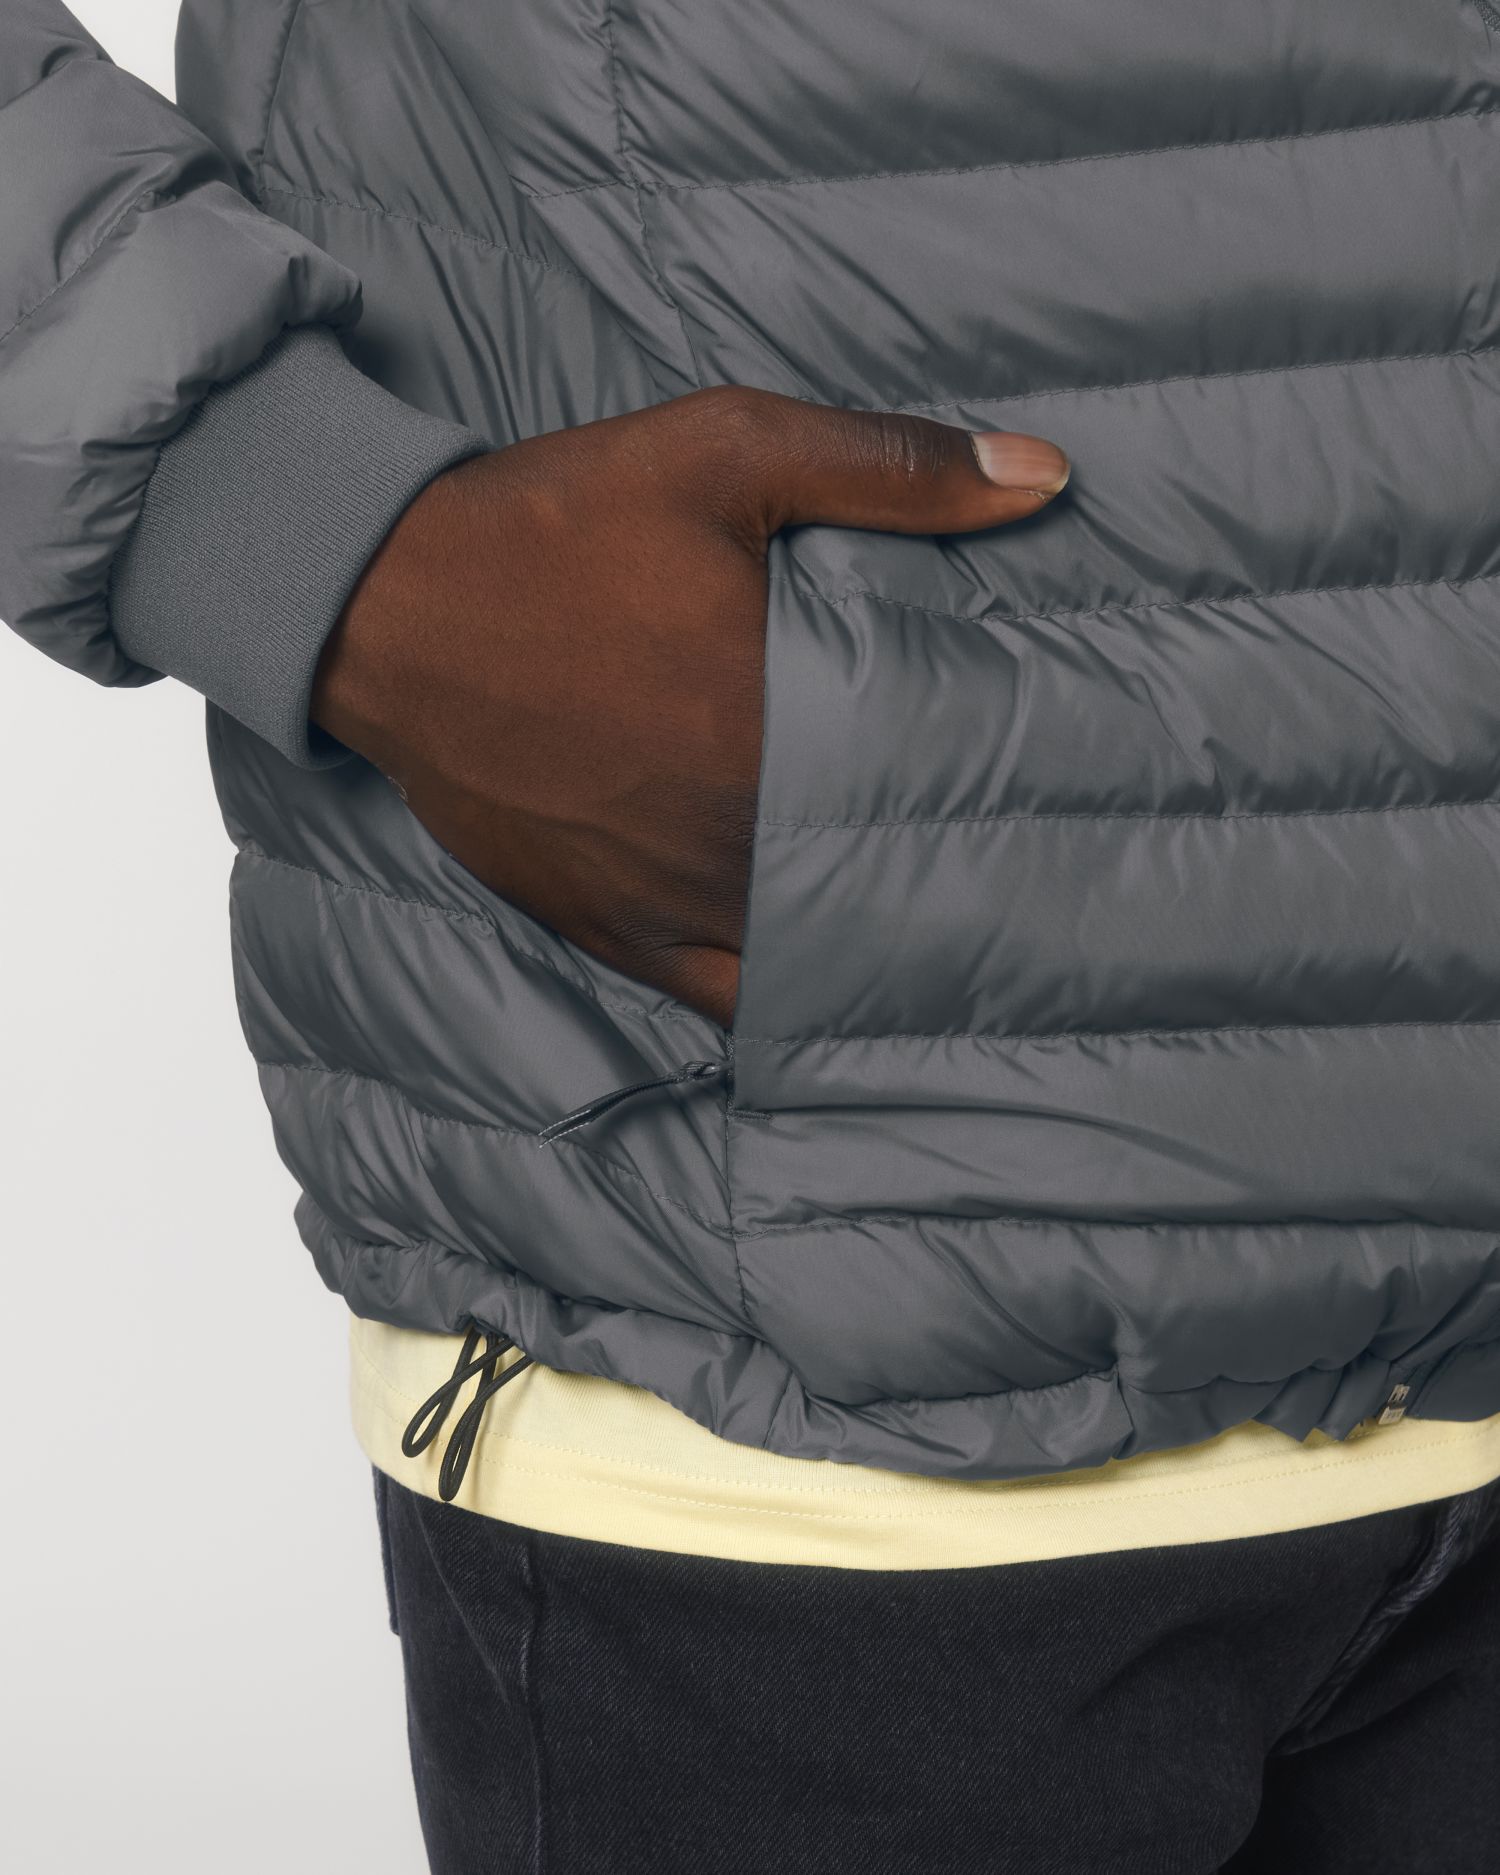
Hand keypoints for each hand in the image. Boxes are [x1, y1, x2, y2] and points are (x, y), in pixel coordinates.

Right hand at [311, 387, 1068, 1025]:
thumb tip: (1046, 479)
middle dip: (946, 876)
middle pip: (878, 884)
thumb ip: (891, 470)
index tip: (1052, 794)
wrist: (386, 605)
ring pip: (814, 957)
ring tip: (943, 926)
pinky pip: (727, 998)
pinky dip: (785, 995)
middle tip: (1019, 868)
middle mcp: (726, 833)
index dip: (1001, 801)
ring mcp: (666, 898)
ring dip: (877, 946)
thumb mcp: (724, 454)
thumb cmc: (553, 525)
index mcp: (770, 724)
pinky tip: (834, 981)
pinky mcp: (610, 932)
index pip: (930, 791)